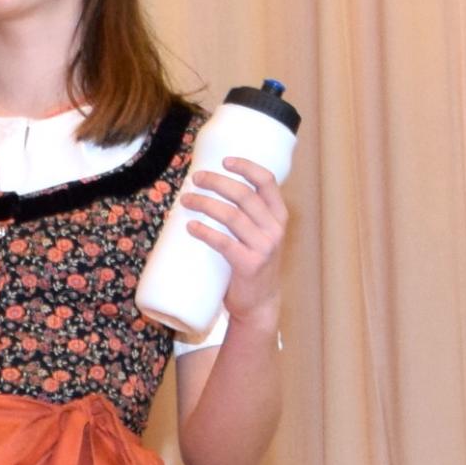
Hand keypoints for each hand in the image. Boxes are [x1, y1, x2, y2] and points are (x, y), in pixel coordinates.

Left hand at [171, 158, 292, 324]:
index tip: (224, 161)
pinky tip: (190, 226)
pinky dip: (205, 232)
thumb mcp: (259, 235)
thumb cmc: (252, 264)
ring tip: (186, 200)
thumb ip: (246, 216)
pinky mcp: (249, 266)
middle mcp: (275, 229)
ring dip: (205, 203)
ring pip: (232, 216)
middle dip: (217, 182)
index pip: (267, 182)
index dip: (246, 167)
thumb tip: (208, 190)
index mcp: (279, 216)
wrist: (259, 303)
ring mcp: (264, 248)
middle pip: (244, 195)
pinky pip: (224, 243)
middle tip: (195, 179)